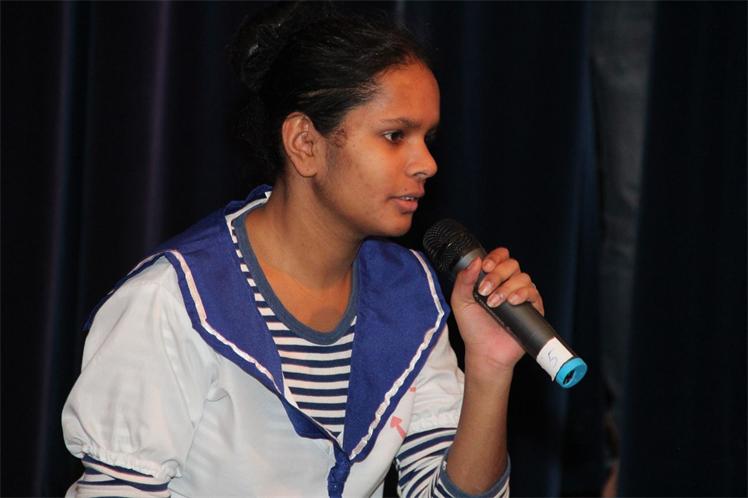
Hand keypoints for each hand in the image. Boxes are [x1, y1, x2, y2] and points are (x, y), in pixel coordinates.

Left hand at [450, 247, 543, 373]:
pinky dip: (523, 294)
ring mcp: (521, 295)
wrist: (485, 352)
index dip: (495, 257)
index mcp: (493, 278)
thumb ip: (464, 280)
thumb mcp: (461, 302)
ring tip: (495, 303)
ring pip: (523, 277)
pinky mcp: (532, 308)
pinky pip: (534, 292)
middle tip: (485, 290)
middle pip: (512, 265)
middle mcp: (509, 284)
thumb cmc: (473, 328)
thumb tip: (475, 261)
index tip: (485, 266)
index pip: (500, 257)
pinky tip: (512, 302)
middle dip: (497, 274)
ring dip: (507, 287)